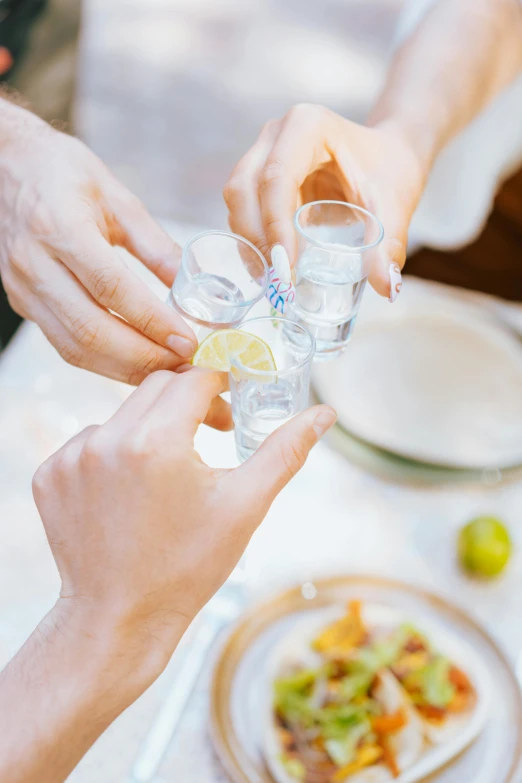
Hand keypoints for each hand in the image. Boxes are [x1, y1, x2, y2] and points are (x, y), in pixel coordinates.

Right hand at [0, 99, 196, 383]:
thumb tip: (194, 284)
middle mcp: (35, 264)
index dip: (152, 320)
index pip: (111, 287)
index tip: (188, 340)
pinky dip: (103, 363)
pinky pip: (64, 346)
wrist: (5, 167)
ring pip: (75, 348)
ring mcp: (23, 289)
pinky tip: (134, 364)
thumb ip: (155, 245)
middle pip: (91, 329)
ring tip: (166, 370)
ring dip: (125, 369)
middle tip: (184, 364)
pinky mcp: (23, 305)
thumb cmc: (62, 173)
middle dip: (144, 356)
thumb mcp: (117, 198)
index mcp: (60, 227)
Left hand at [32, 369, 335, 669]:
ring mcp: (71, 457)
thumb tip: (324, 414)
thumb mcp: (244, 507)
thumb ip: (284, 451)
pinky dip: (115, 451)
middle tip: (213, 431)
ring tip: (170, 472)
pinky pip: (90, 439)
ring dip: (152, 426)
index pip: (195, 377)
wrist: (118, 620)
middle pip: (158, 386)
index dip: (221, 382)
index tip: (233, 398)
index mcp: (157, 442)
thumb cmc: (186, 567)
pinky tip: (131, 489)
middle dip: (189, 400)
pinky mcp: (49, 474)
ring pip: (124, 412)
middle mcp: (106, 440)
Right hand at [224, 104, 426, 298]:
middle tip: (277, 281)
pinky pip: (244, 208)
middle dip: (255, 238)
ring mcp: (264, 152)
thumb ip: (388, 244)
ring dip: (248, 241)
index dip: (274, 224)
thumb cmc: (391, 170)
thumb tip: (387, 287)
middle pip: (245, 187)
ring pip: (237, 198)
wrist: (389, 155)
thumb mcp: (395, 205)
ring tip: (272, 279)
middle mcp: (277, 134)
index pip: (277, 176)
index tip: (286, 267)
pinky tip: (270, 267)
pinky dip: (252, 239)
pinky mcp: (260, 174)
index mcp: (308, 126)